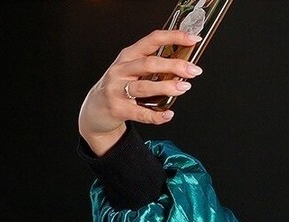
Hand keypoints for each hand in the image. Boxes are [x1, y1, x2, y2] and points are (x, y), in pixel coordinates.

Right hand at [78, 30, 203, 155]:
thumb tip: (184, 67)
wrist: (95, 110)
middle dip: (174, 65)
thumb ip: (154, 68)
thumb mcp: (132, 71)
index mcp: (128, 57)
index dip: (173, 38)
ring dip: (166, 87)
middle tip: (193, 70)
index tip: (192, 39)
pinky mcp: (117, 109)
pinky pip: (140, 113)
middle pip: (149, 64)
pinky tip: (168, 114)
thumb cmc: (118, 88)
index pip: (152, 41)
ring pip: (144, 86)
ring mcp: (116, 89)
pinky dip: (156, 116)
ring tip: (183, 87)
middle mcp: (121, 70)